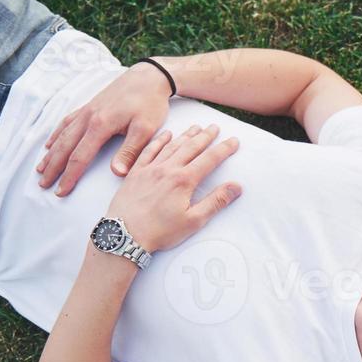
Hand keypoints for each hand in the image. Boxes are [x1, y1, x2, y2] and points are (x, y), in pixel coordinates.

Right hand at [37, 61, 174, 195]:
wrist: (148, 76)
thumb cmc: (149, 103)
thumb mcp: (146, 129)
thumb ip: (130, 151)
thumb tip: (117, 173)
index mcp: (100, 126)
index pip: (80, 157)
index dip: (69, 176)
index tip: (61, 191)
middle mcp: (88, 118)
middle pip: (65, 147)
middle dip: (53, 168)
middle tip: (43, 184)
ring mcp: (86, 111)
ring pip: (62, 135)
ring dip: (50, 153)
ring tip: (40, 168)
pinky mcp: (89, 106)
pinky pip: (66, 122)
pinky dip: (56, 134)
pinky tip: (50, 143)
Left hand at [105, 124, 241, 252]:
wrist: (124, 234)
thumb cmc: (159, 231)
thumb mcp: (193, 221)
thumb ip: (216, 202)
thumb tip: (236, 186)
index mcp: (184, 181)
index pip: (209, 159)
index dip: (224, 149)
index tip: (234, 141)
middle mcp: (168, 169)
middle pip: (191, 147)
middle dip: (206, 136)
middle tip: (216, 127)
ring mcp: (150, 169)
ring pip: (172, 146)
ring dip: (186, 135)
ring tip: (196, 127)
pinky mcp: (135, 173)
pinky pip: (149, 150)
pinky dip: (159, 140)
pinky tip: (166, 134)